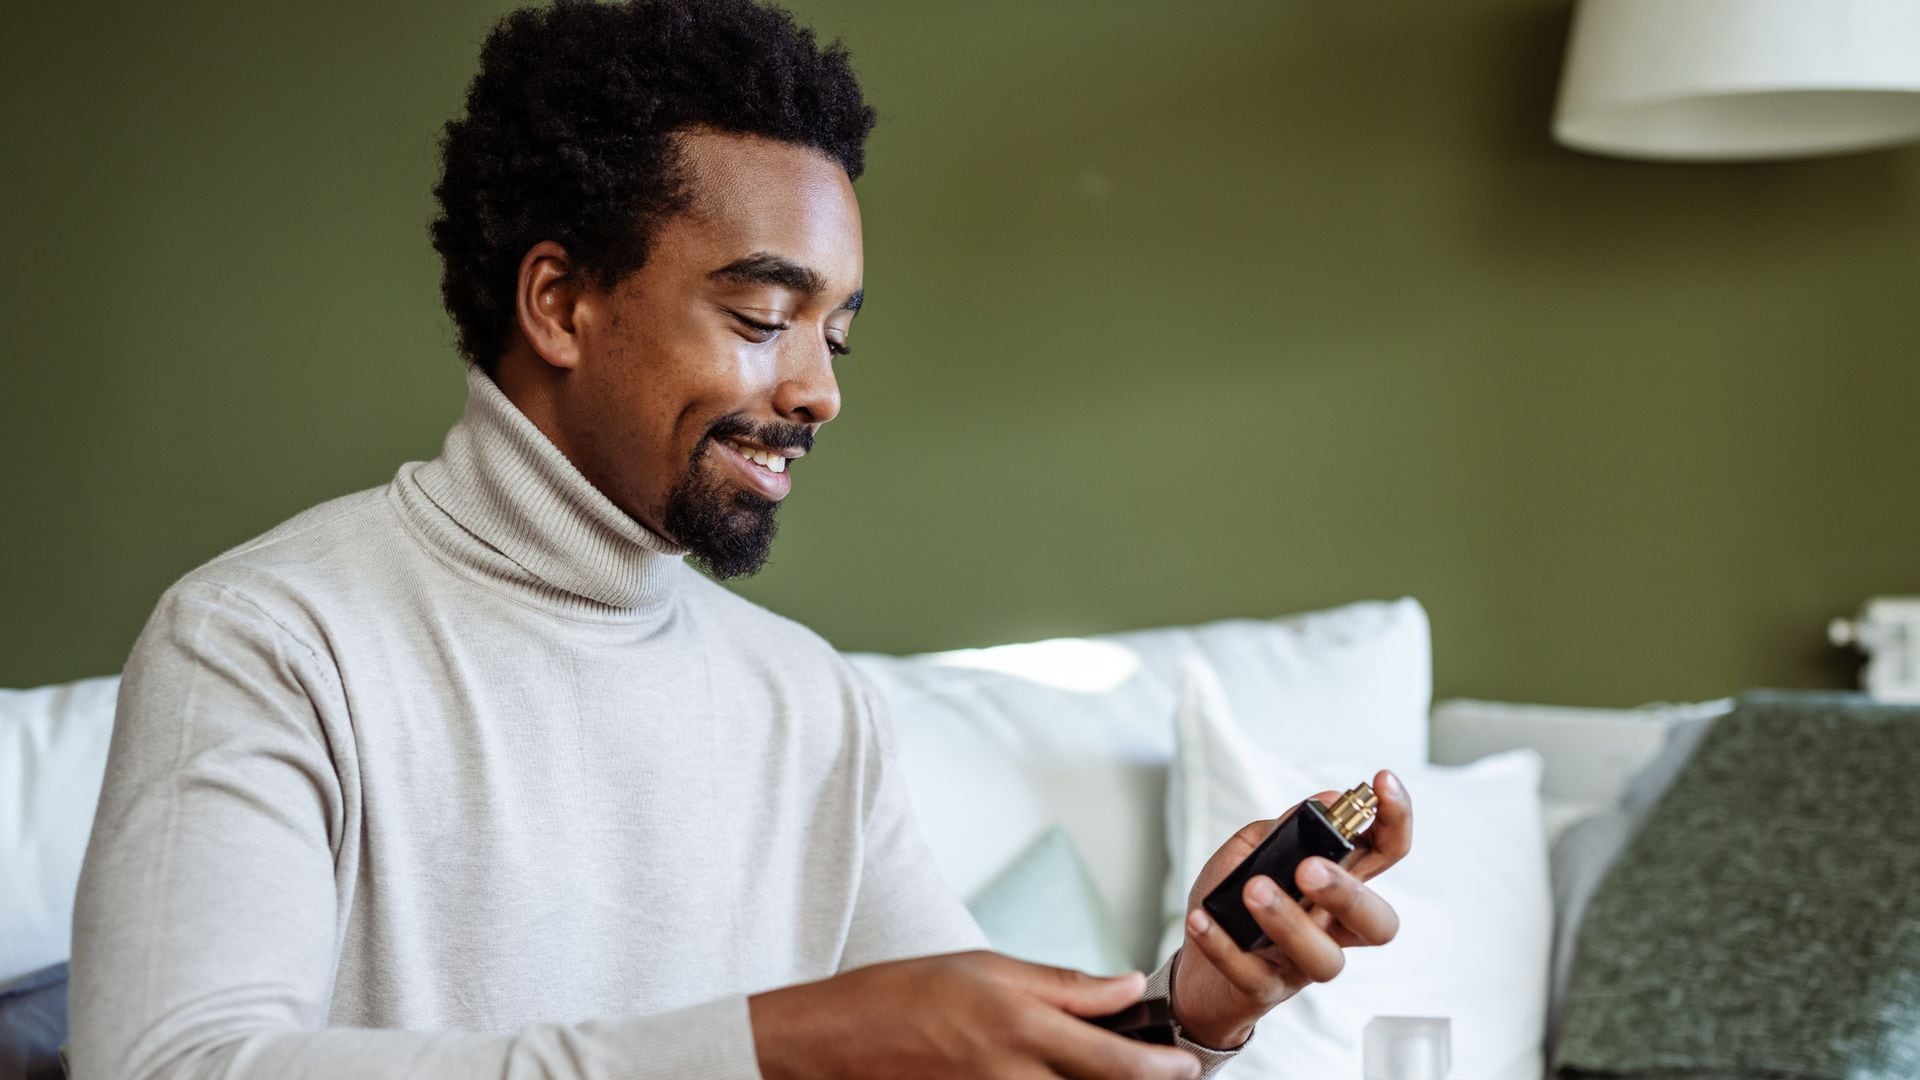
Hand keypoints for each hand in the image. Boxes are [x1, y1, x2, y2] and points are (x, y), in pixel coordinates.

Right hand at [750, 950, 1201, 1079]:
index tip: (1186, 1064)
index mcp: (1021, 1027)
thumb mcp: (988, 968)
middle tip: (1170, 1074)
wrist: (835, 1041)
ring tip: (1117, 1075)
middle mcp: (1014, 1075)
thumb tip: (1126, 987)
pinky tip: (1057, 1078)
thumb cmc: (902, 994)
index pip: (1116, 1061)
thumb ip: (1064, 984)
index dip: (1162, 1068)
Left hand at [1168, 768, 1412, 1048]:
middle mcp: (1332, 927)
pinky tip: (1202, 919)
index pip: (1384, 852)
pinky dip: (1224, 946)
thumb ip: (1285, 830)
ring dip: (1289, 921)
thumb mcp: (1251, 853)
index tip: (1382, 782)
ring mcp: (1301, 964)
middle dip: (1349, 892)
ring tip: (1254, 890)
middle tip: (1309, 869)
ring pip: (1325, 959)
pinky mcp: (1264, 989)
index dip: (1394, 818)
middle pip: (1378, 921)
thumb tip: (1323, 801)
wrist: (1198, 971)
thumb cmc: (1235, 906)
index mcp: (1338, 884)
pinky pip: (1253, 975)